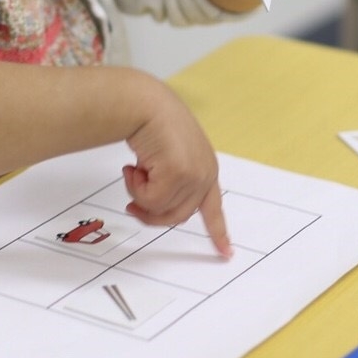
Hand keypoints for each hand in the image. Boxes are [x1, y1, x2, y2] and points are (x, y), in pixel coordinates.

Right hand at [124, 84, 231, 256]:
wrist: (145, 104)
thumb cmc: (152, 125)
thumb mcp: (167, 158)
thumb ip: (170, 182)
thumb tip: (154, 208)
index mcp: (206, 169)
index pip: (214, 208)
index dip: (218, 233)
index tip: (226, 254)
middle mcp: (205, 173)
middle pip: (178, 216)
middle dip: (151, 213)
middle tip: (131, 206)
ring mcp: (195, 174)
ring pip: (162, 210)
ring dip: (140, 195)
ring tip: (133, 172)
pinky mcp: (180, 173)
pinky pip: (152, 200)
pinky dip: (136, 187)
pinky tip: (133, 166)